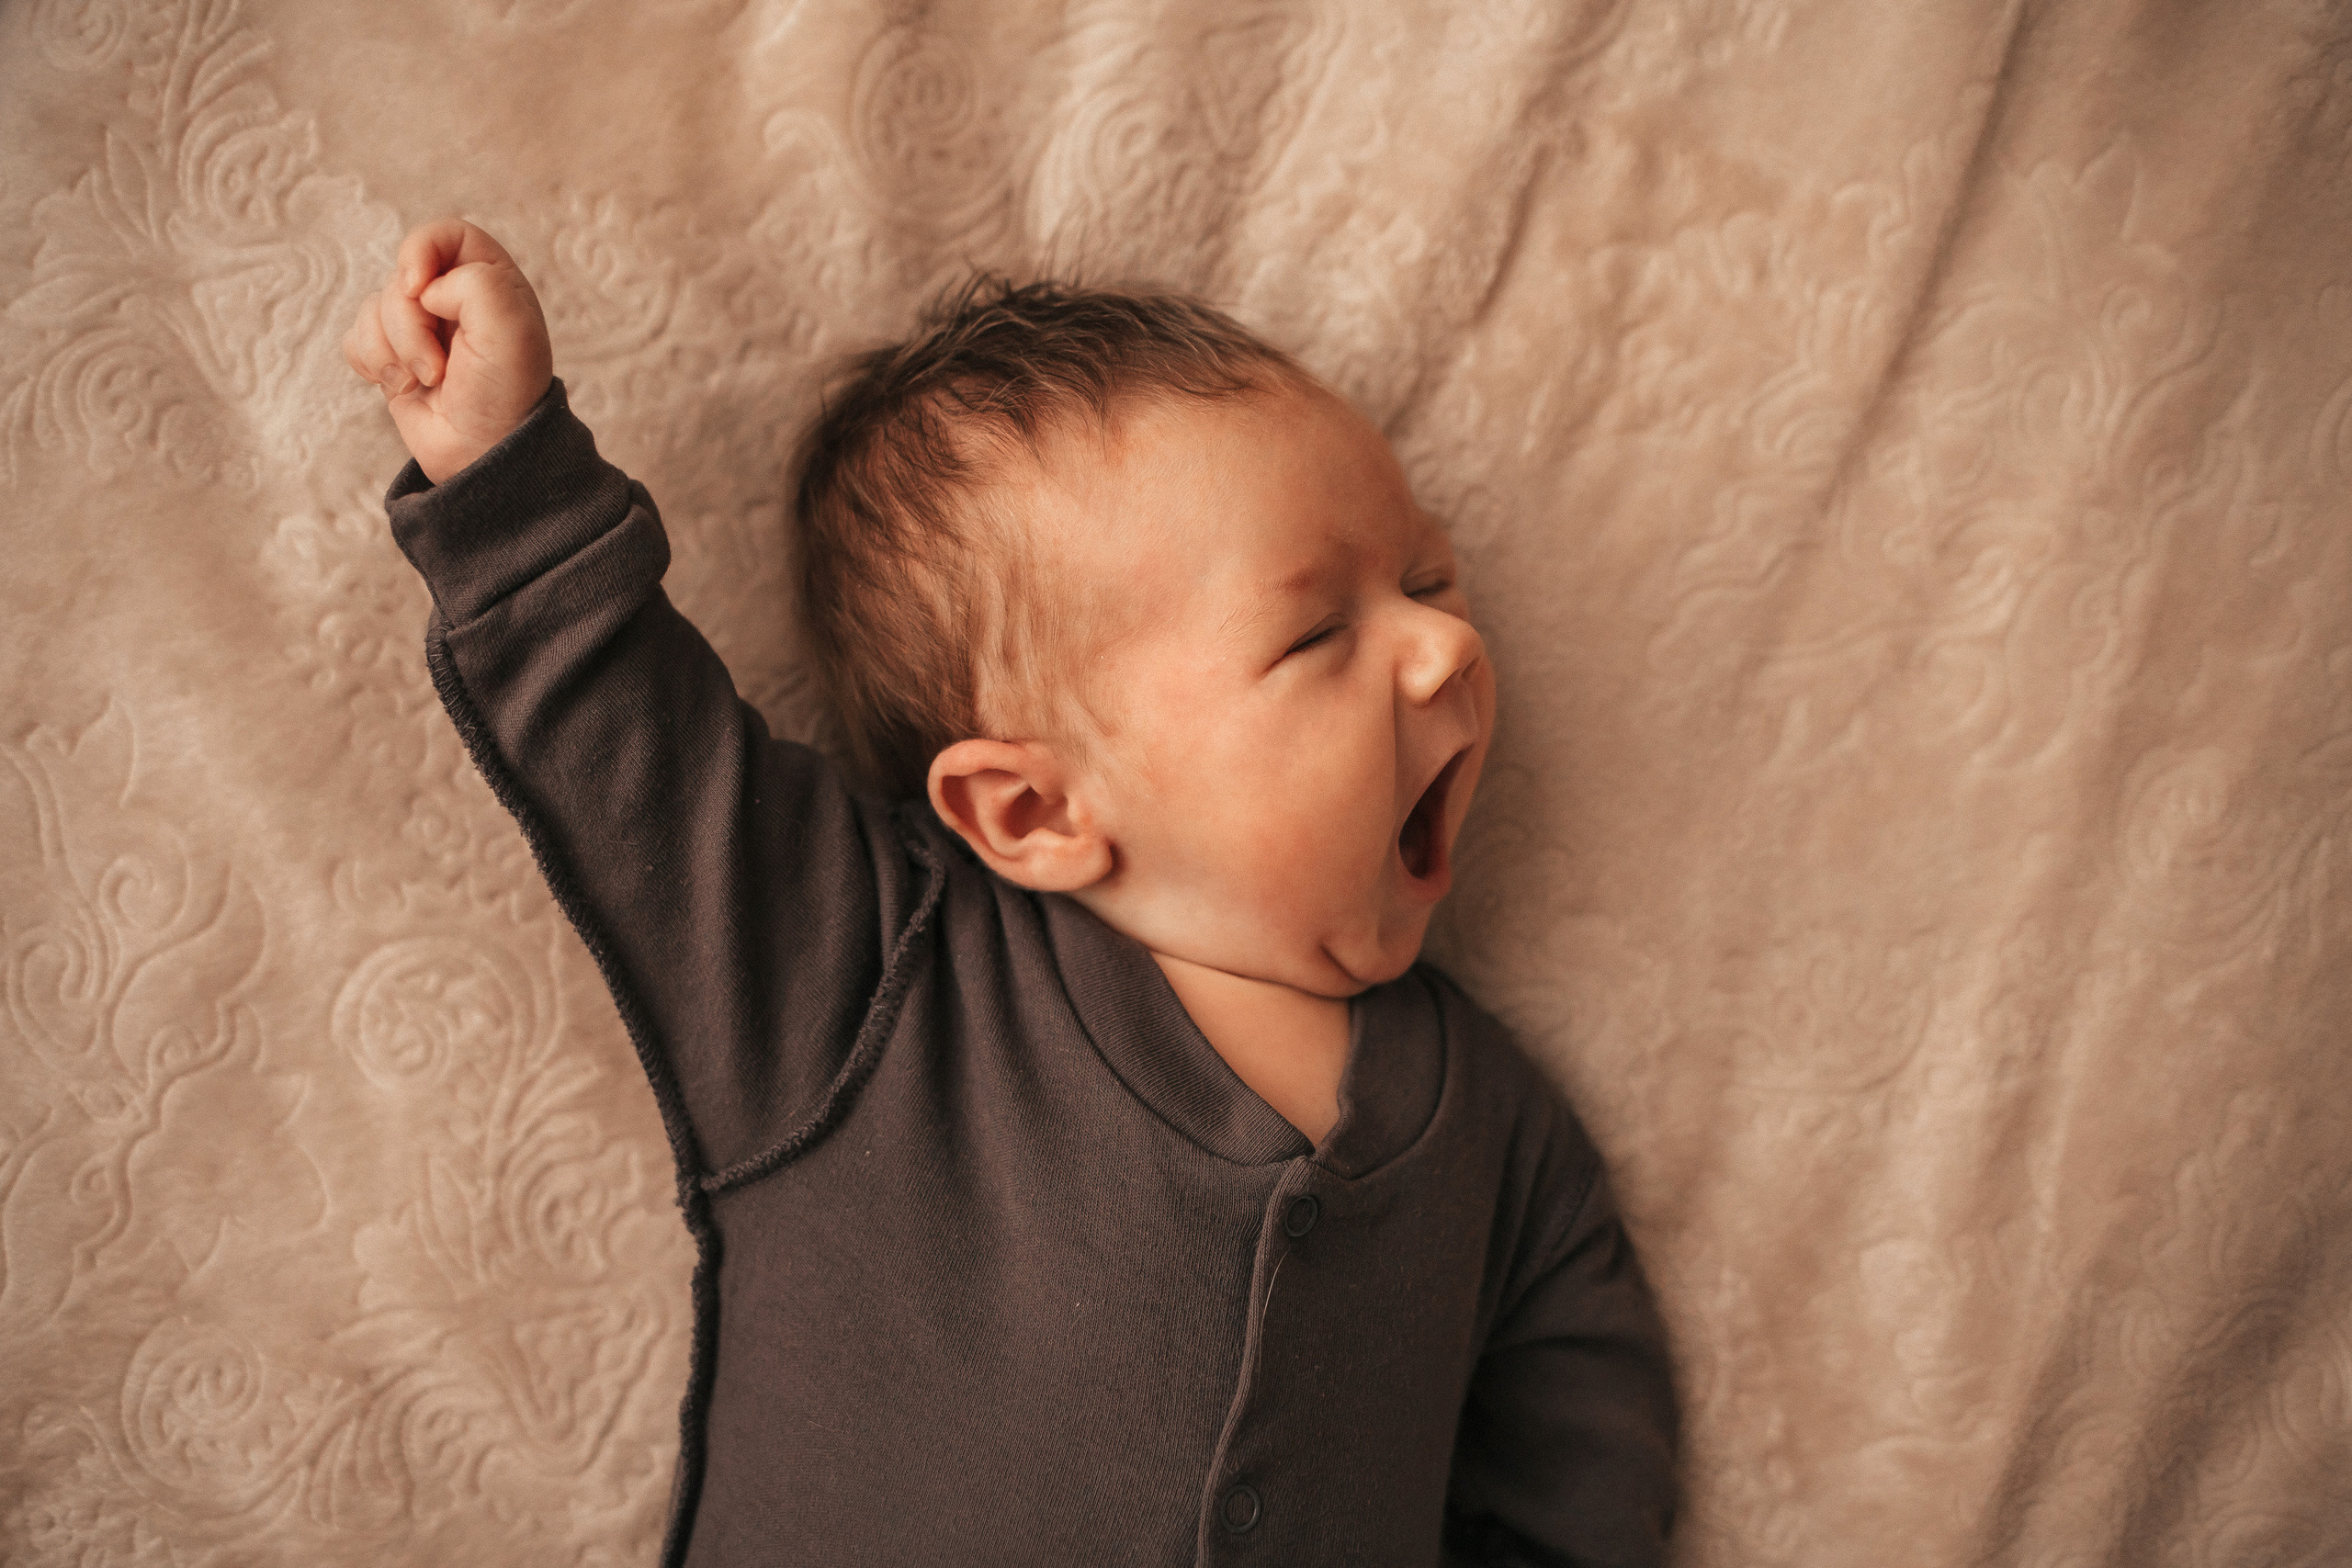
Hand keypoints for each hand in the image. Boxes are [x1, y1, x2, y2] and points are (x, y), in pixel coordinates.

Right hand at [343, 219, 553, 483]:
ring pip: (371, 309)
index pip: (445, 234)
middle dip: (408, 326)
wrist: (483, 454)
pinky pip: (355, 339)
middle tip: (439, 369)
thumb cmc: (504, 393)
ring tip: (426, 383)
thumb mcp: (510, 330)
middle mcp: (453, 298)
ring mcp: (420, 328)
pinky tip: (401, 386)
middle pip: (398, 278)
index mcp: (489, 281)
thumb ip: (475, 283)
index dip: (421, 250)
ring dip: (391, 351)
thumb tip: (424, 288)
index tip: (418, 287)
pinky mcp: (392, 356)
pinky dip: (371, 363)